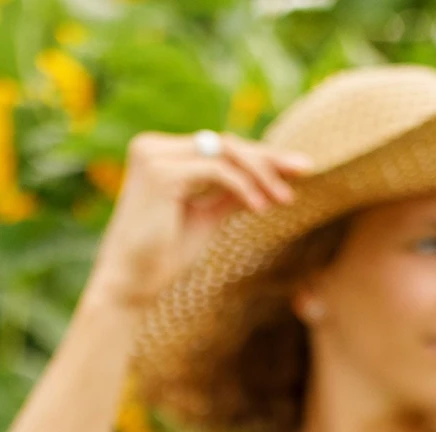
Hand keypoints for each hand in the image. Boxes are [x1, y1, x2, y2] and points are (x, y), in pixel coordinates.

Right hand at [83, 130, 311, 311]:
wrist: (130, 284)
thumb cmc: (162, 257)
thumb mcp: (206, 218)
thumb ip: (230, 195)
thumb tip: (266, 182)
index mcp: (162, 154)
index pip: (219, 149)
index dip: (260, 158)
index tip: (297, 169)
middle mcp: (155, 147)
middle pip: (225, 144)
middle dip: (268, 158)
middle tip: (306, 169)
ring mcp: (155, 156)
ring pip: (224, 152)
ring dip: (261, 174)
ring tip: (285, 198)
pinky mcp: (161, 172)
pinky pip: (217, 171)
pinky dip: (243, 187)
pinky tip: (262, 208)